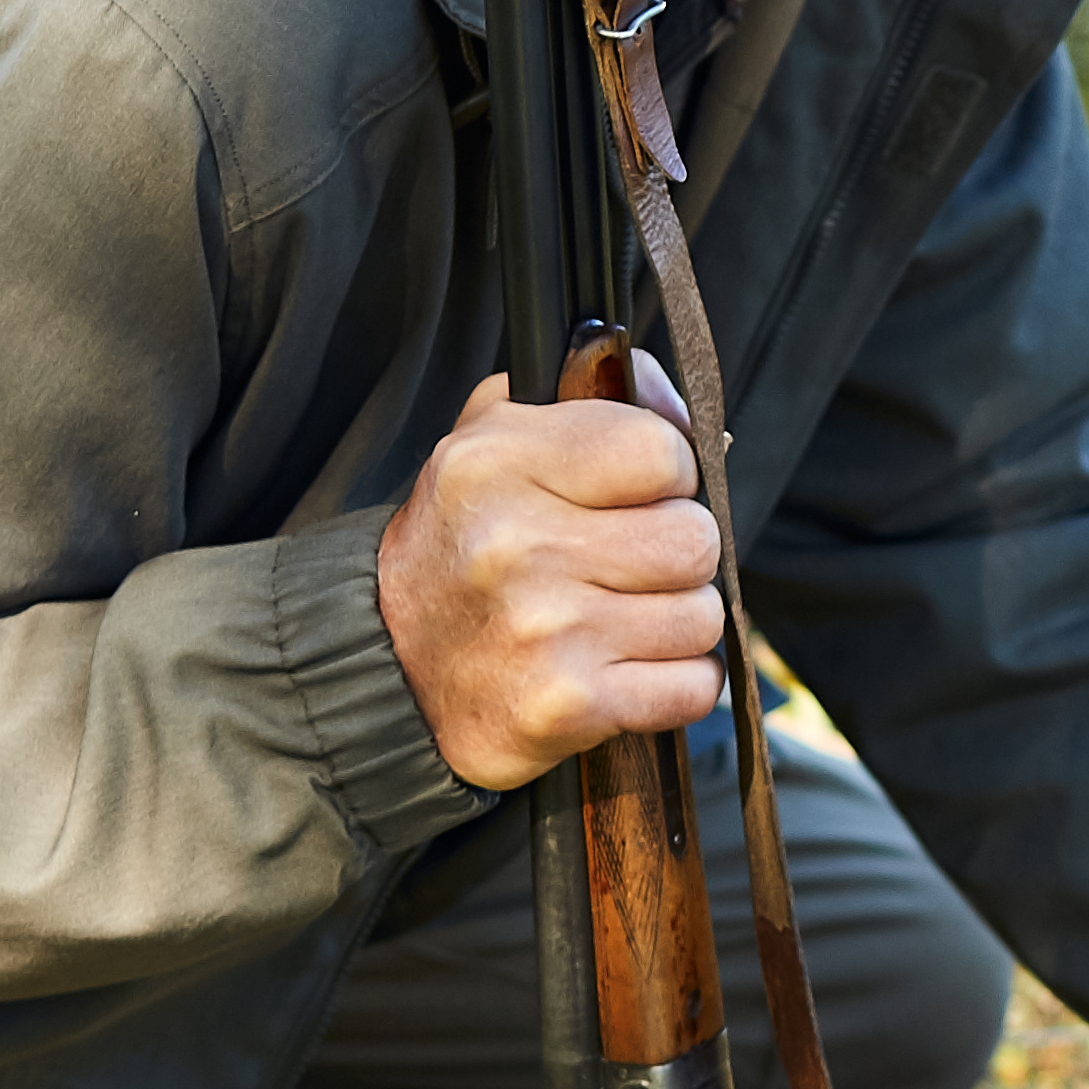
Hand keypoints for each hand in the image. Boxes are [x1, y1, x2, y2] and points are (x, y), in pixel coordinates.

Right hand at [376, 358, 724, 789]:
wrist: (387, 667)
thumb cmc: (463, 547)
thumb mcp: (491, 445)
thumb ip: (582, 398)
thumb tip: (664, 383)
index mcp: (498, 462)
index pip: (661, 450)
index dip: (669, 475)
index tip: (638, 495)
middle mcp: (517, 543)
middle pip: (694, 539)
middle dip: (675, 555)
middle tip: (625, 568)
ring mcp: (544, 630)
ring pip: (702, 616)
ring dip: (676, 623)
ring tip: (617, 621)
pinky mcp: (567, 706)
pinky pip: (693, 687)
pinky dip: (676, 685)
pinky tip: (624, 670)